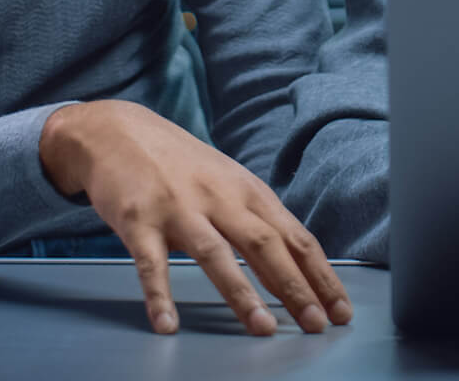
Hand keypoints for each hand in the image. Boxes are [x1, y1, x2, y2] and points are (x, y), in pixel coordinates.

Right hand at [39, 99, 352, 335]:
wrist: (117, 131)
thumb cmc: (181, 165)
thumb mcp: (229, 182)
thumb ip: (258, 218)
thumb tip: (297, 262)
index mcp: (248, 192)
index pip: (295, 237)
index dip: (321, 275)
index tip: (340, 309)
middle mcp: (219, 198)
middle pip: (265, 245)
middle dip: (295, 287)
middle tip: (316, 325)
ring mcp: (179, 208)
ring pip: (215, 254)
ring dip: (242, 293)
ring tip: (263, 328)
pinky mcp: (139, 220)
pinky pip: (150, 263)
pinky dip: (159, 295)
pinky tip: (167, 324)